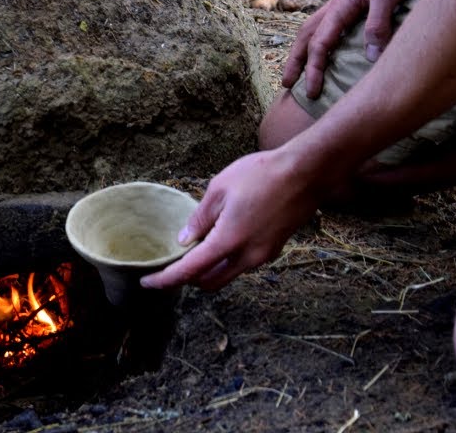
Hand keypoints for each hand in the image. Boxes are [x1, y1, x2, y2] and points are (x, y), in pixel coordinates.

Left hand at [140, 147, 324, 289]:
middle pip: (209, 282)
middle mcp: (247, 257)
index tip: (148, 282)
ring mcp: (263, 255)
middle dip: (188, 278)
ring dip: (209, 268)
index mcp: (228, 242)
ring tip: (195, 246)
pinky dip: (227, 259)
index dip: (166, 280)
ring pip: (228, 274)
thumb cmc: (261, 175)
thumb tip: (184, 241)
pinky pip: (243, 263)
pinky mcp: (274, 249)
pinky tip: (221, 237)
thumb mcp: (219, 189)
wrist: (306, 173)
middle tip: (171, 263)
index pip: (189, 271)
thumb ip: (199, 219)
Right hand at [282, 0, 435, 97]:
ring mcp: (348, 1)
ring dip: (305, 49)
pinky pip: (332, 24)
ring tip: (300, 66)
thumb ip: (378, 23)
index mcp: (342, 5)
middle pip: (307, 36)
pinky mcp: (360, 0)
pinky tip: (331, 45)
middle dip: (296, 61)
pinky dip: (322, 38)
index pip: (320, 44)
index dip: (314, 69)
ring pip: (316, 28)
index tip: (310, 92)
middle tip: (286, 84)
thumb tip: (369, 58)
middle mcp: (339, 4)